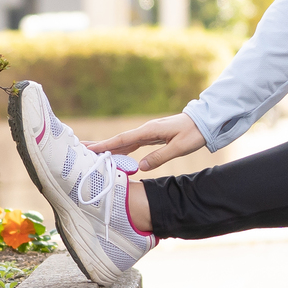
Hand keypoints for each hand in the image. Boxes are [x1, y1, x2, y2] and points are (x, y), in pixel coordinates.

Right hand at [86, 113, 207, 171]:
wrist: (204, 121)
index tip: (90, 148)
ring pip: (125, 142)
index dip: (106, 145)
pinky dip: (122, 148)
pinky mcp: (153, 136)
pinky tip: (116, 154)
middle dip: (101, 145)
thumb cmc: (193, 133)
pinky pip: (133, 144)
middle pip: (119, 140)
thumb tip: (140, 166)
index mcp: (149, 131)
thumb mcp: (179, 147)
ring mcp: (149, 132)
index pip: (123, 140)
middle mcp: (146, 130)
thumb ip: (160, 156)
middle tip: (82, 149)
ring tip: (94, 153)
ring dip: (110, 147)